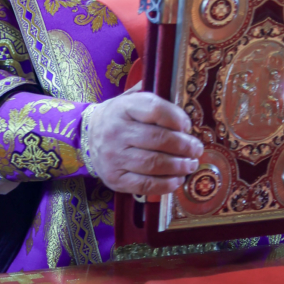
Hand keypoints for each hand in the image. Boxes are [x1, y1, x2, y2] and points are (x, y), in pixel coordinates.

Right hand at [86, 89, 202, 200]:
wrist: (87, 135)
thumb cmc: (119, 116)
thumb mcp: (130, 98)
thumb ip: (153, 98)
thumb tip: (183, 102)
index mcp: (123, 107)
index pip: (154, 109)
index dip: (176, 118)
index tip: (188, 125)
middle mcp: (116, 132)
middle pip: (158, 139)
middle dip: (184, 146)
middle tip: (196, 149)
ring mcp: (114, 157)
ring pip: (153, 164)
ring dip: (178, 166)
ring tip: (191, 164)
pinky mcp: (115, 179)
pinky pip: (144, 185)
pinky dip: (165, 184)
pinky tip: (177, 180)